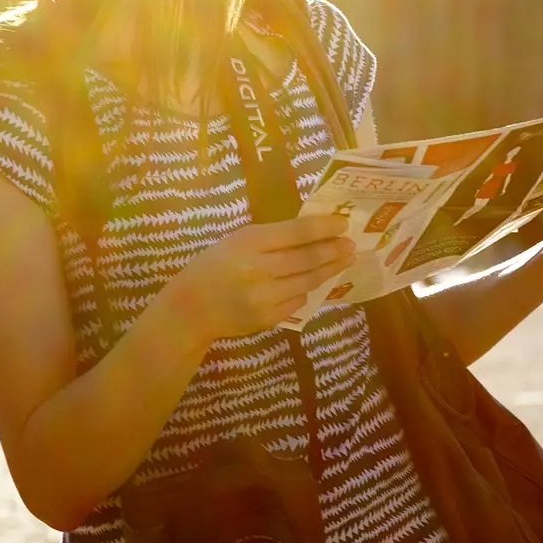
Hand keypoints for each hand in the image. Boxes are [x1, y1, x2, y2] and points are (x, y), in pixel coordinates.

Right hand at [166, 215, 355, 339]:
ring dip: (330, 270)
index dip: (324, 228)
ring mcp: (264, 297)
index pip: (296, 233)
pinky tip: (318, 282)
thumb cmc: (214, 266)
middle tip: (352, 244)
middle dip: (334, 250)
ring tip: (345, 260)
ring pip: (308, 281)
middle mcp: (258, 269)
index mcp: (248, 242)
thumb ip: (271, 237)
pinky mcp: (267, 318)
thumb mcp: (236, 240)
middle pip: (308, 259)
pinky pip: (298, 302)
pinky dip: (309, 290)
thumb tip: (313, 232)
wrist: (190, 309)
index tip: (343, 224)